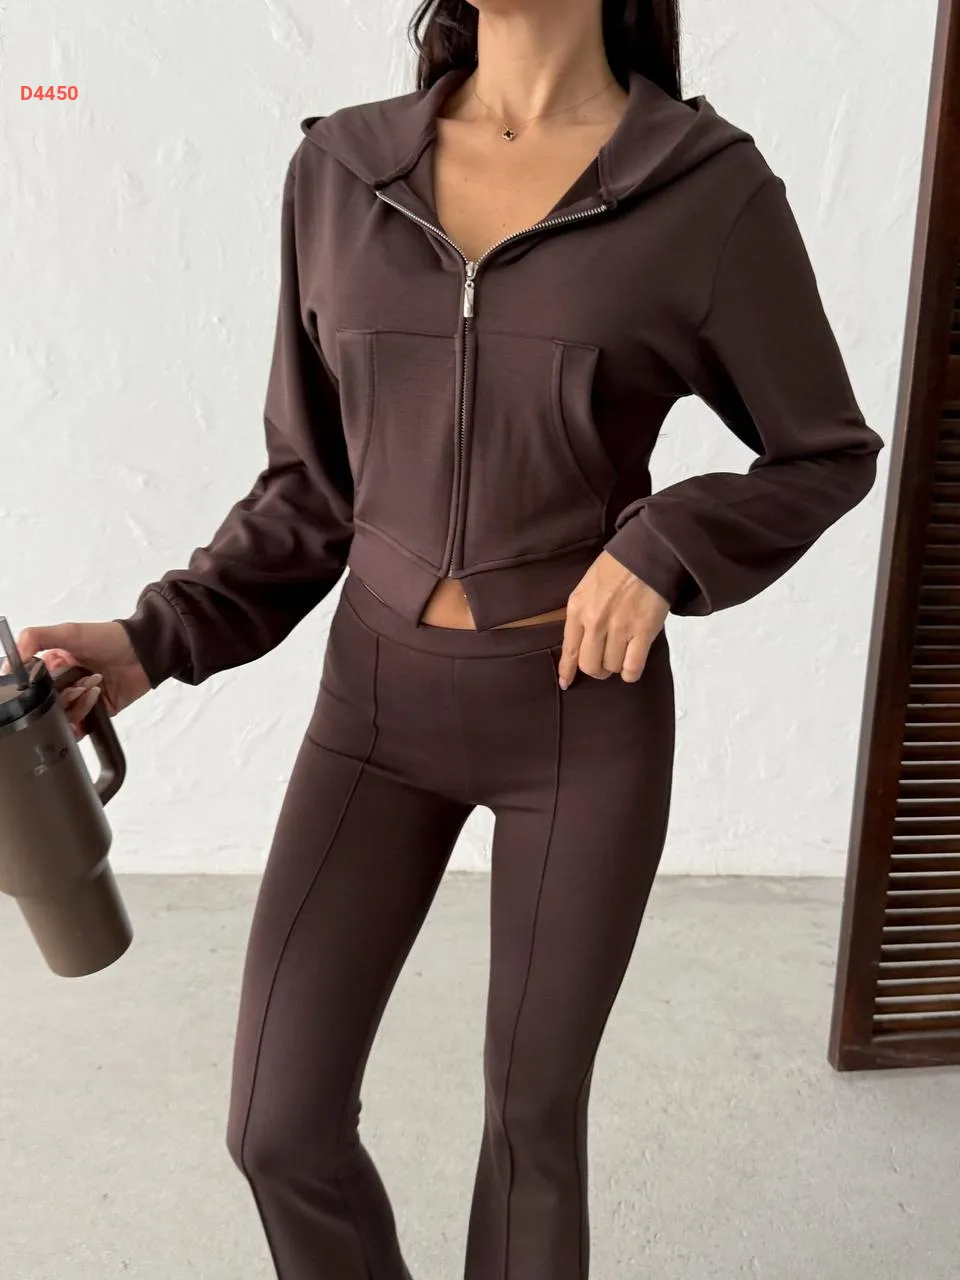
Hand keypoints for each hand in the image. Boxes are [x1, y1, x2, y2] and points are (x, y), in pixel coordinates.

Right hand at [0, 621, 150, 739]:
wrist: (145, 653)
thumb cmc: (110, 638)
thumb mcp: (69, 632)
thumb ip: (36, 638)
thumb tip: (13, 656)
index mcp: (51, 664)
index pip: (28, 682)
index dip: (29, 686)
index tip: (34, 684)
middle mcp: (62, 683)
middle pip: (43, 703)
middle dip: (57, 696)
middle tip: (74, 684)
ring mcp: (77, 700)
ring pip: (59, 717)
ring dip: (74, 704)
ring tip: (92, 686)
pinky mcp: (93, 714)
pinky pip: (77, 728)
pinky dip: (81, 721)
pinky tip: (94, 700)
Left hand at [558, 550, 669, 688]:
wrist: (648, 553)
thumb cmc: (617, 567)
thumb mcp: (587, 586)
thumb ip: (581, 613)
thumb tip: (581, 641)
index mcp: (578, 609)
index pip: (569, 649)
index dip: (567, 670)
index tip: (567, 683)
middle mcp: (595, 622)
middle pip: (590, 665)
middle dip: (596, 669)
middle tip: (604, 664)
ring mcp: (619, 628)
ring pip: (612, 667)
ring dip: (616, 667)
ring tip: (622, 655)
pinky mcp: (643, 632)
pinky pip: (632, 667)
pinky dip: (631, 672)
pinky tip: (632, 667)